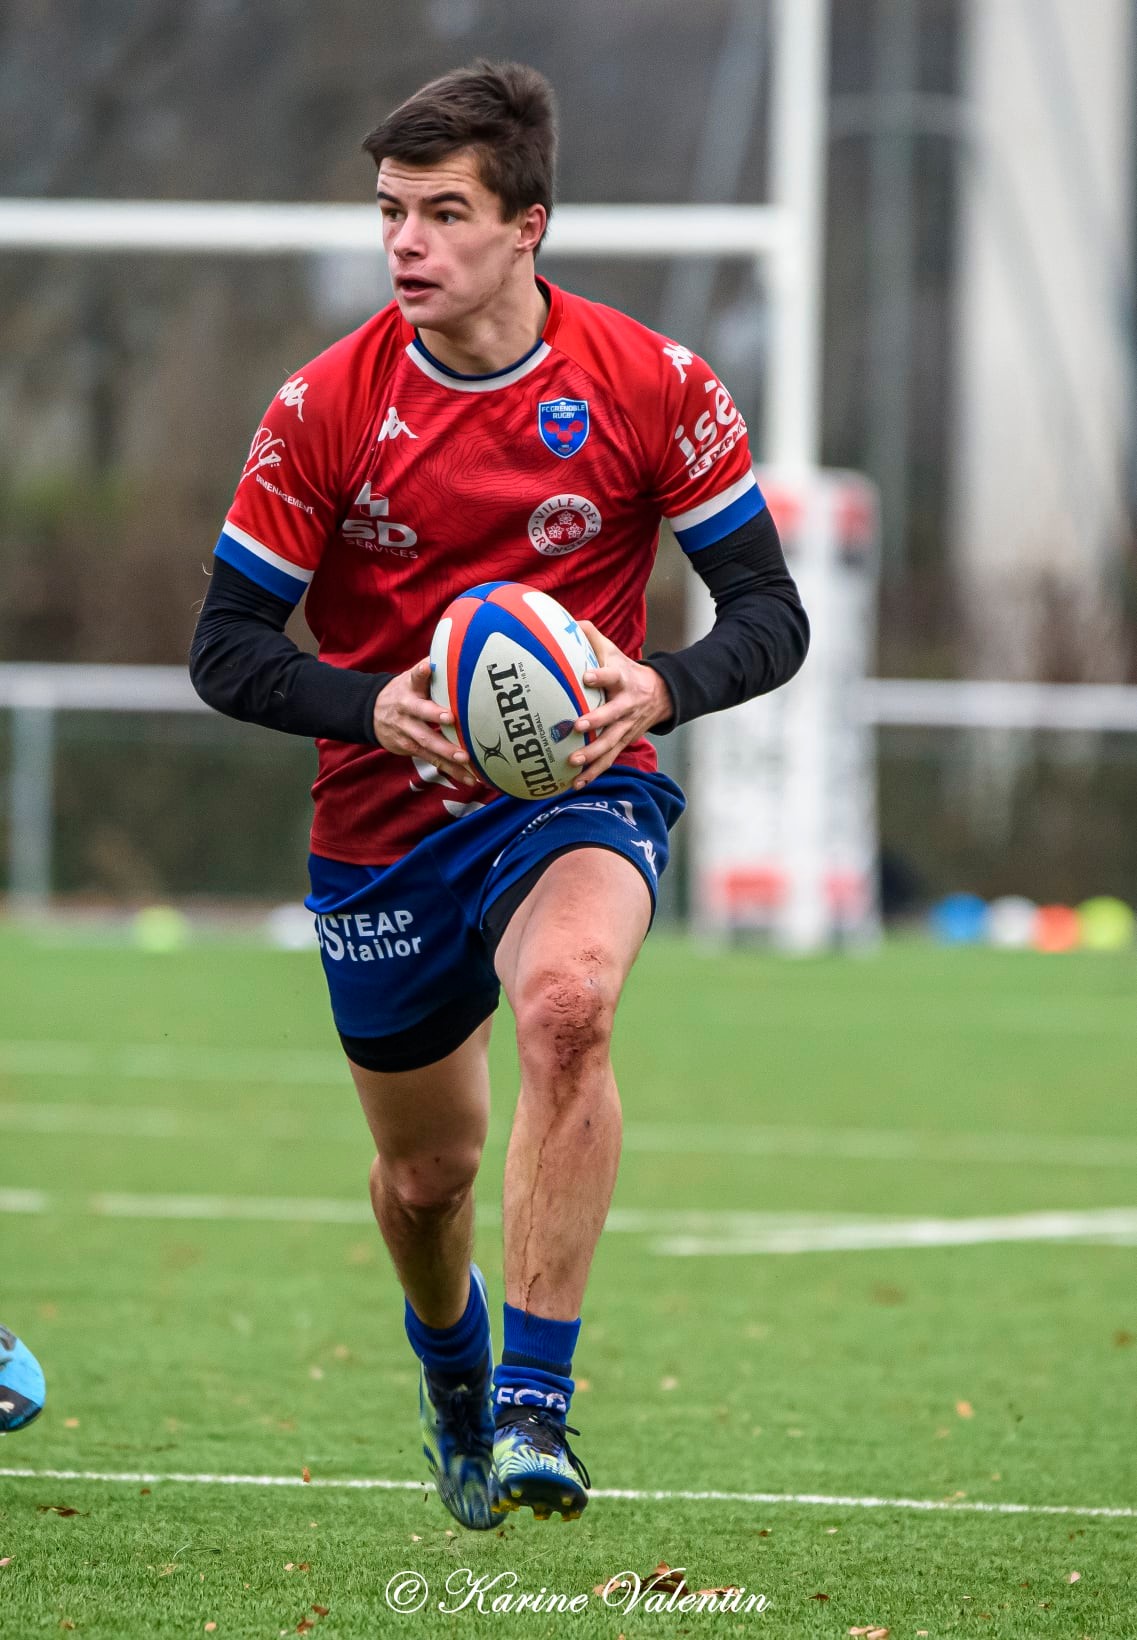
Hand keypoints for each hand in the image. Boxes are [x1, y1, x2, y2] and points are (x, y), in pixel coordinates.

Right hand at [372, 659, 479, 786]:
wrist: (371, 714)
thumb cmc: (403, 692)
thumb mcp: (410, 677)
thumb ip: (429, 668)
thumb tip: (453, 649)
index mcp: (409, 688)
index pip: (415, 677)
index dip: (421, 672)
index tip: (428, 667)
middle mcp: (406, 710)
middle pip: (420, 713)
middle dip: (434, 716)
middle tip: (450, 718)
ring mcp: (407, 731)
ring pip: (427, 742)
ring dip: (446, 752)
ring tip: (465, 759)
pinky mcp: (411, 749)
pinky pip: (433, 760)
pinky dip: (452, 770)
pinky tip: (470, 778)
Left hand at [569, 622, 673, 789]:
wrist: (660, 695)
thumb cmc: (626, 670)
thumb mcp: (613, 651)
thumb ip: (591, 637)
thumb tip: (567, 621)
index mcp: (622, 680)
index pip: (612, 675)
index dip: (600, 676)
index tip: (586, 676)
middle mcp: (626, 705)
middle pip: (612, 715)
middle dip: (596, 722)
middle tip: (577, 726)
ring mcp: (626, 727)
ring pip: (611, 743)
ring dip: (593, 754)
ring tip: (573, 762)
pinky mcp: (624, 743)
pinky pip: (609, 761)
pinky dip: (594, 773)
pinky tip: (576, 784)